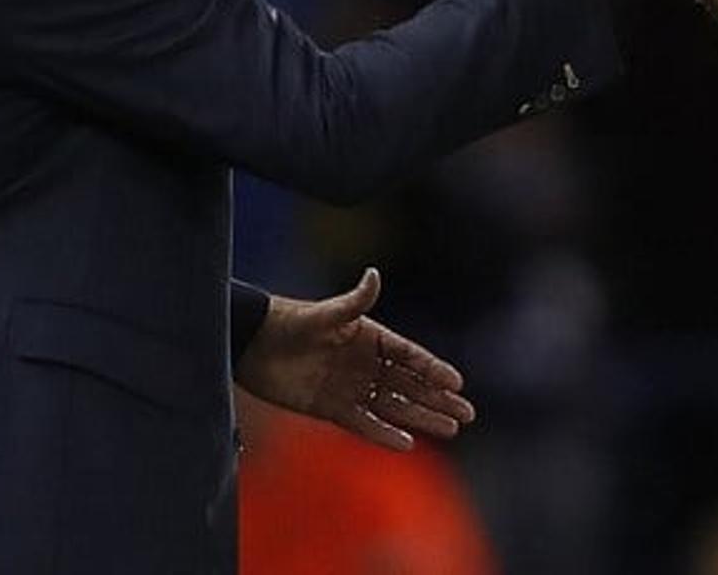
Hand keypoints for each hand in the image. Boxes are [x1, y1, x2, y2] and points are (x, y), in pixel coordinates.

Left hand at [234, 268, 475, 451]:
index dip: (434, 369)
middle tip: (466, 414)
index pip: (410, 356)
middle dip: (438, 399)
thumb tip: (374, 274)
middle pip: (410, 384)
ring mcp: (351, 387)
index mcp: (369, 337)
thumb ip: (353, 301)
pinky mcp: (331, 408)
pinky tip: (407, 444)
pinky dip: (385, 434)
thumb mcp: (323, 314)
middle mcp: (365, 364)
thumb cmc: (288, 322)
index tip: (457, 383)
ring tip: (450, 429)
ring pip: (394, 406)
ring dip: (421, 417)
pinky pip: (364, 424)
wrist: (251, 346)